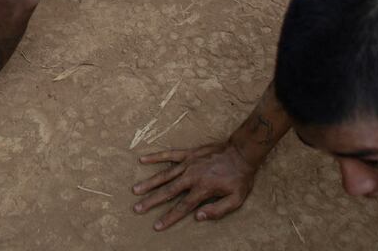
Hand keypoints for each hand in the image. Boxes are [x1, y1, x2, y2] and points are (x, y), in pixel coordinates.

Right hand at [131, 142, 259, 230]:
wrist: (242, 152)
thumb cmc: (240, 178)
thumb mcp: (236, 199)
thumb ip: (217, 210)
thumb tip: (197, 217)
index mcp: (202, 189)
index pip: (182, 206)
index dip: (169, 217)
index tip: (156, 225)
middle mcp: (192, 176)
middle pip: (168, 191)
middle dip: (151, 201)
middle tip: (137, 208)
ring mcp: (188, 163)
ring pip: (164, 175)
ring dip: (149, 183)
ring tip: (135, 190)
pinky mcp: (188, 153)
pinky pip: (169, 155)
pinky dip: (155, 157)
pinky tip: (143, 160)